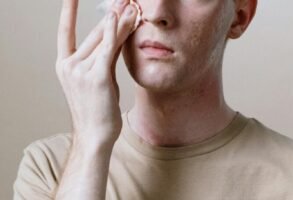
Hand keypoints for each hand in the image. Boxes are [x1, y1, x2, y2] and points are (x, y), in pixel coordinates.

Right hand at [55, 0, 137, 148]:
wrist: (95, 134)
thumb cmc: (96, 109)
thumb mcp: (98, 79)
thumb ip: (105, 56)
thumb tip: (117, 35)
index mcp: (65, 65)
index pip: (65, 32)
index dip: (68, 12)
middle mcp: (69, 65)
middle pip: (93, 33)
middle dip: (110, 15)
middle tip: (123, 0)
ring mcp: (80, 71)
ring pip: (103, 39)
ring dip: (119, 20)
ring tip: (130, 5)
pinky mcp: (96, 77)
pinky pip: (108, 49)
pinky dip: (115, 32)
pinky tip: (120, 17)